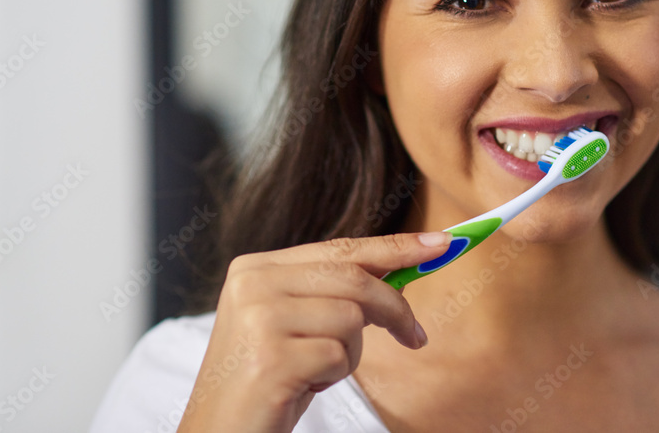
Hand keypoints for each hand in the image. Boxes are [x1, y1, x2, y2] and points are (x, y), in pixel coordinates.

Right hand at [175, 231, 451, 432]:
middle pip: (354, 279)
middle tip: (416, 336)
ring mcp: (259, 318)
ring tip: (316, 371)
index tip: (440, 244)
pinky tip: (302, 386)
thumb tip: (401, 268)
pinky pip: (338, 355)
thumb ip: (333, 291)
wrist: (218, 432)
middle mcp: (253, 283)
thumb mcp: (293, 323)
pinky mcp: (271, 357)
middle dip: (395, 308)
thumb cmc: (265, 379)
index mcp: (256, 267)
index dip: (395, 246)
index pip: (341, 248)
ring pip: (351, 318)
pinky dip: (333, 376)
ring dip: (349, 353)